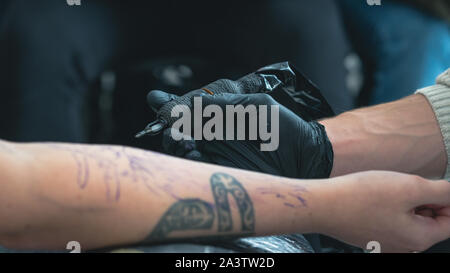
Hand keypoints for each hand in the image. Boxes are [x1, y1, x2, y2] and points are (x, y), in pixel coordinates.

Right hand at [148, 91, 333, 178]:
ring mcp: (214, 153)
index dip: (169, 105)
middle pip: (178, 129)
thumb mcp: (255, 107)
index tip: (157, 101)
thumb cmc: (284, 126)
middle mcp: (212, 133)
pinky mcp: (219, 172)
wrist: (305, 156)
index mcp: (219, 114)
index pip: (186, 108)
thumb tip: (192, 102)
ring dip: (176, 142)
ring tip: (183, 138)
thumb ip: (223, 104)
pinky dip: (188, 162)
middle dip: (169, 126)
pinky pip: (195, 169)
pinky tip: (194, 154)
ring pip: (182, 149)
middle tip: (170, 124)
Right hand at [318, 171, 449, 252]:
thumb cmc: (361, 197)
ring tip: (385, 190)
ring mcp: (385, 244)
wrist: (322, 205)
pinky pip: (390, 222)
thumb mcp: (409, 187)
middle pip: (429, 221)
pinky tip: (373, 198)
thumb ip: (441, 191)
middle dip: (423, 201)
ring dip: (404, 203)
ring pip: (408, 220)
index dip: (444, 199)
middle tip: (403, 185)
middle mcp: (404, 247)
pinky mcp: (370, 237)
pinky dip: (388, 208)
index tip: (428, 185)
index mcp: (419, 238)